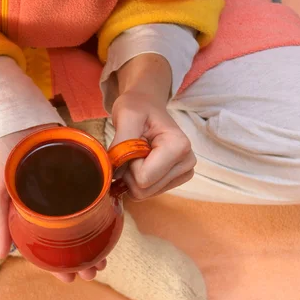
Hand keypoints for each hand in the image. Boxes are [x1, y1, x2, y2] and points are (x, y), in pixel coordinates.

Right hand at [0, 124, 106, 281]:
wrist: (17, 116)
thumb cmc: (2, 155)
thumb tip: (2, 255)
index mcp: (33, 213)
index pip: (47, 246)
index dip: (58, 265)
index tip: (72, 279)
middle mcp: (53, 205)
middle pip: (71, 238)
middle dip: (83, 258)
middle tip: (94, 272)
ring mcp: (69, 190)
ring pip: (85, 222)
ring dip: (95, 241)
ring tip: (105, 257)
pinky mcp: (81, 172)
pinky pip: (94, 195)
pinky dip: (102, 210)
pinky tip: (111, 221)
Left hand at [111, 54, 195, 199]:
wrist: (146, 105)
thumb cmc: (137, 107)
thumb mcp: (126, 116)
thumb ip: (121, 143)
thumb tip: (112, 172)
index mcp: (179, 146)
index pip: (143, 178)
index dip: (128, 165)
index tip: (129, 146)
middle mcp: (187, 163)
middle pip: (144, 190)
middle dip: (129, 173)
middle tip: (131, 150)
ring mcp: (183, 173)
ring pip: (144, 194)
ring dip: (132, 177)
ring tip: (137, 154)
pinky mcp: (176, 180)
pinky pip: (147, 193)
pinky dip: (137, 179)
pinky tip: (141, 162)